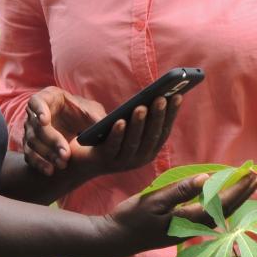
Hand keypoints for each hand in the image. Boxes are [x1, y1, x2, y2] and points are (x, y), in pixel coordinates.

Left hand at [23, 86, 181, 176]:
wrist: (78, 158)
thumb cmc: (106, 136)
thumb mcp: (128, 126)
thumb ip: (142, 117)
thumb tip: (159, 94)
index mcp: (148, 149)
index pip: (164, 131)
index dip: (171, 114)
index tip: (178, 96)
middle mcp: (139, 158)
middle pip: (152, 136)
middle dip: (157, 116)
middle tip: (161, 97)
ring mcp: (122, 162)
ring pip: (134, 142)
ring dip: (138, 124)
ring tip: (141, 106)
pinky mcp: (104, 161)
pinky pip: (113, 146)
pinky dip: (118, 133)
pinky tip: (120, 120)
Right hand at [95, 173, 256, 255]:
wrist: (115, 238)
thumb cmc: (132, 218)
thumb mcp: (155, 200)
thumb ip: (181, 190)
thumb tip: (207, 178)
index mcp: (189, 220)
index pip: (221, 203)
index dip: (238, 189)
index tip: (252, 175)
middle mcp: (193, 228)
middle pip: (224, 209)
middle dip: (241, 193)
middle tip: (256, 178)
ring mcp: (187, 229)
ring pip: (217, 212)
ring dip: (232, 198)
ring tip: (244, 185)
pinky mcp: (180, 228)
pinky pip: (207, 214)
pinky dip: (217, 202)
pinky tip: (218, 196)